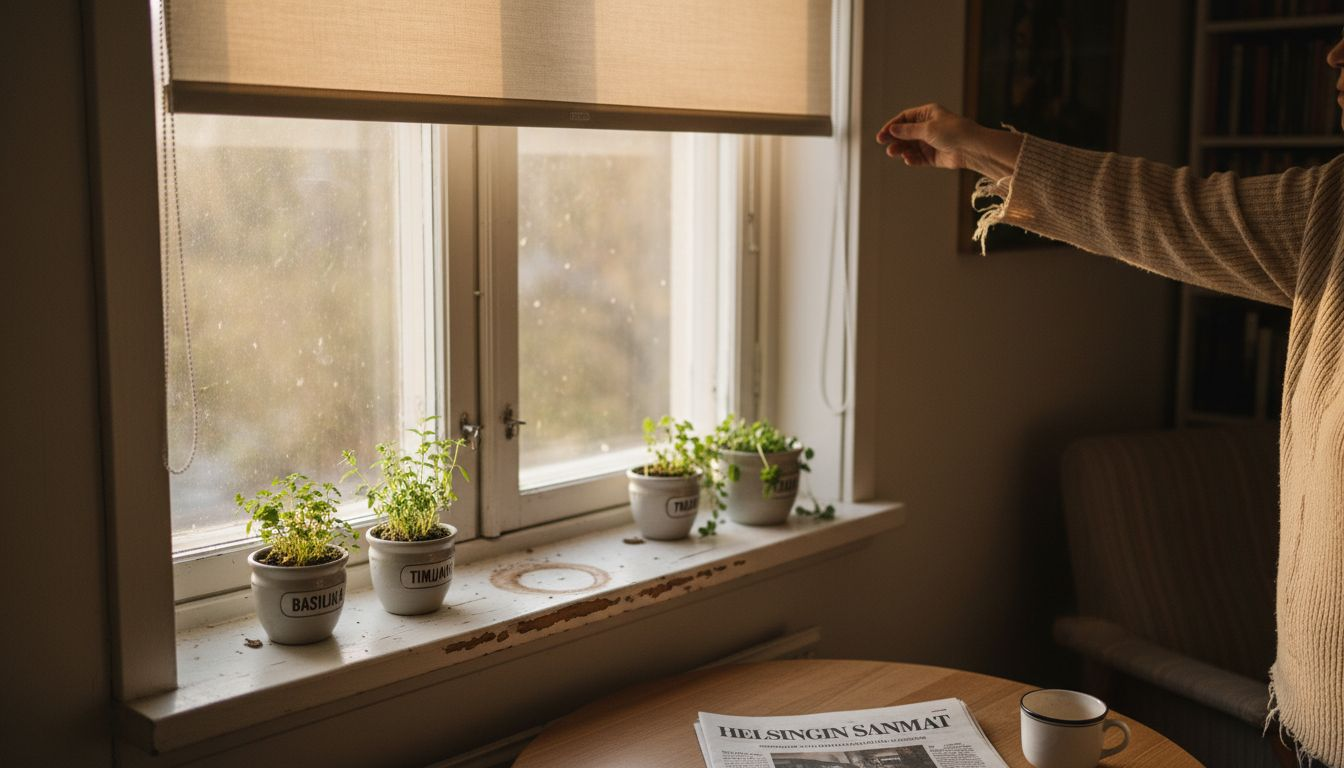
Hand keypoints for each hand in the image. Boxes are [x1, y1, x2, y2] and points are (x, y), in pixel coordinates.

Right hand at [876, 103, 1021, 177]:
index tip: (882, 135)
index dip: (892, 126)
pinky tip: (908, 159)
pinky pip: (918, 158)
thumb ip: (908, 131)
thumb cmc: (953, 132)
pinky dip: (912, 159)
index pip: (905, 118)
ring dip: (901, 149)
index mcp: (928, 114)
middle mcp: (928, 127)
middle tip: (883, 144)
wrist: (971, 148)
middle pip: (905, 133)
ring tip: (893, 153)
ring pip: (910, 146)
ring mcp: (930, 142)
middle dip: (894, 139)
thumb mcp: (927, 128)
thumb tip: (891, 130)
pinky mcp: (933, 156)